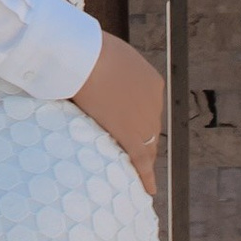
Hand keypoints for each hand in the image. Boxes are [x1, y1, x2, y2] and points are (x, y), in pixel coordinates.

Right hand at [71, 30, 164, 190]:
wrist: (86, 58)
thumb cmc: (88, 50)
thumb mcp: (105, 55)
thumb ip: (106, 69)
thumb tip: (88, 69)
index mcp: (151, 82)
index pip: (149, 109)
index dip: (140, 121)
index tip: (131, 127)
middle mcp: (155, 104)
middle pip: (151, 130)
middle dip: (142, 140)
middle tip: (133, 153)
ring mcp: (145, 121)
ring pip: (146, 146)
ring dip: (141, 158)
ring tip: (138, 174)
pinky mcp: (131, 136)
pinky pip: (141, 161)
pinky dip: (146, 177)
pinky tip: (149, 189)